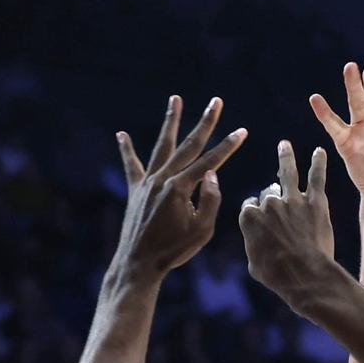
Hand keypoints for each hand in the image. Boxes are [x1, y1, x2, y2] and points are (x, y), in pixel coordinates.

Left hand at [112, 96, 245, 284]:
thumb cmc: (173, 250)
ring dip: (170, 121)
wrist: (138, 263)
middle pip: (189, 145)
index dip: (228, 146)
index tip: (242, 131)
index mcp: (181, 188)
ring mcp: (147, 182)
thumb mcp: (202, 230)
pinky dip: (126, 149)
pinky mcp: (135, 190)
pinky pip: (131, 165)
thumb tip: (212, 175)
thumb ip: (211, 200)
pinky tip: (121, 135)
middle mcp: (163, 179)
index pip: (210, 161)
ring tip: (176, 99)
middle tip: (215, 102)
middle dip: (205, 122)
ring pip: (162, 146)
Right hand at [239, 142, 338, 307]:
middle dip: (273, 196)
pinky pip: (316, 177)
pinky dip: (318, 163)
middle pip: (269, 192)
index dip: (256, 211)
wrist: (305, 276)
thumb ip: (254, 243)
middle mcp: (269, 204)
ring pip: (288, 172)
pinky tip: (319, 152)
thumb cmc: (278, 276)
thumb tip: (257, 240)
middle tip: (278, 199)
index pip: (250, 205)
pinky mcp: (315, 202)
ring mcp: (292, 200)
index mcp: (250, 217)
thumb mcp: (255, 263)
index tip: (261, 215)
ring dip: (285, 156)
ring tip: (284, 145)